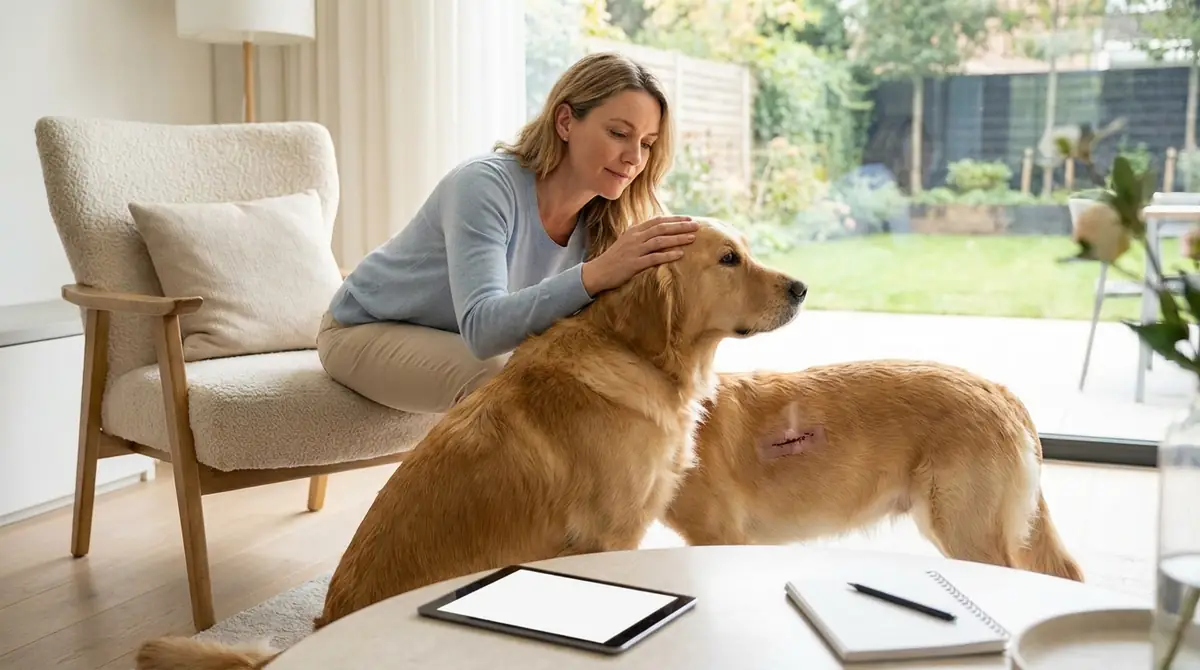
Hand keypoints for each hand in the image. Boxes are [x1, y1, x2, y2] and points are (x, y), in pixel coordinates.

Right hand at [581, 215, 698, 294]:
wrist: (598, 272)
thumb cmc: (615, 258)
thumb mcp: (627, 242)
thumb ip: (642, 236)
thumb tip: (658, 232)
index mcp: (634, 231)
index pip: (658, 221)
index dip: (674, 219)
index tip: (689, 219)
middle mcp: (635, 238)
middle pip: (661, 228)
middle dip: (680, 226)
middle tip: (696, 226)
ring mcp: (634, 250)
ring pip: (660, 241)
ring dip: (678, 239)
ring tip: (692, 238)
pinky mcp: (634, 264)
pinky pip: (654, 258)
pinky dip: (668, 255)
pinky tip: (680, 254)